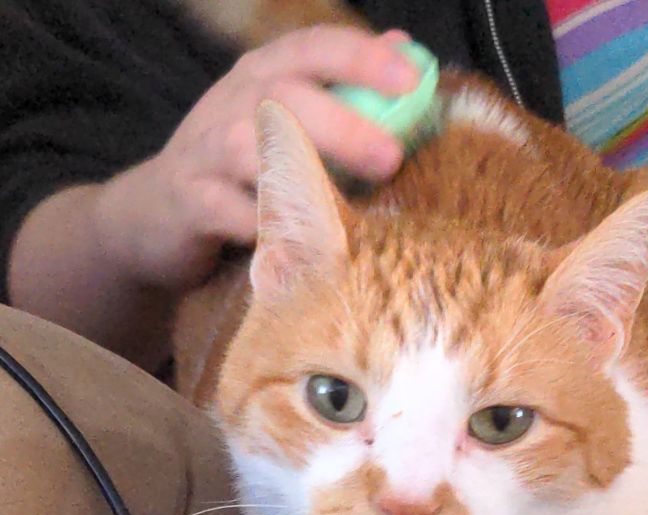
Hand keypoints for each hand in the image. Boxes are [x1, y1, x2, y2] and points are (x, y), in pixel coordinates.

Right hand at [94, 26, 416, 288]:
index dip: (361, 58)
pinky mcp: (190, 202)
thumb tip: (405, 50)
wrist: (152, 217)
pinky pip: (229, 213)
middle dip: (342, 123)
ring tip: (346, 207)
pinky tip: (299, 248)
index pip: (313, 48)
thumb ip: (341, 90)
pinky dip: (263, 228)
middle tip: (390, 156)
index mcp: (262, 75)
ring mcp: (205, 152)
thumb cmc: (236, 170)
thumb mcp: (281, 119)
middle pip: (285, 96)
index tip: (410, 79)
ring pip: (250, 149)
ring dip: (302, 175)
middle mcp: (231, 103)